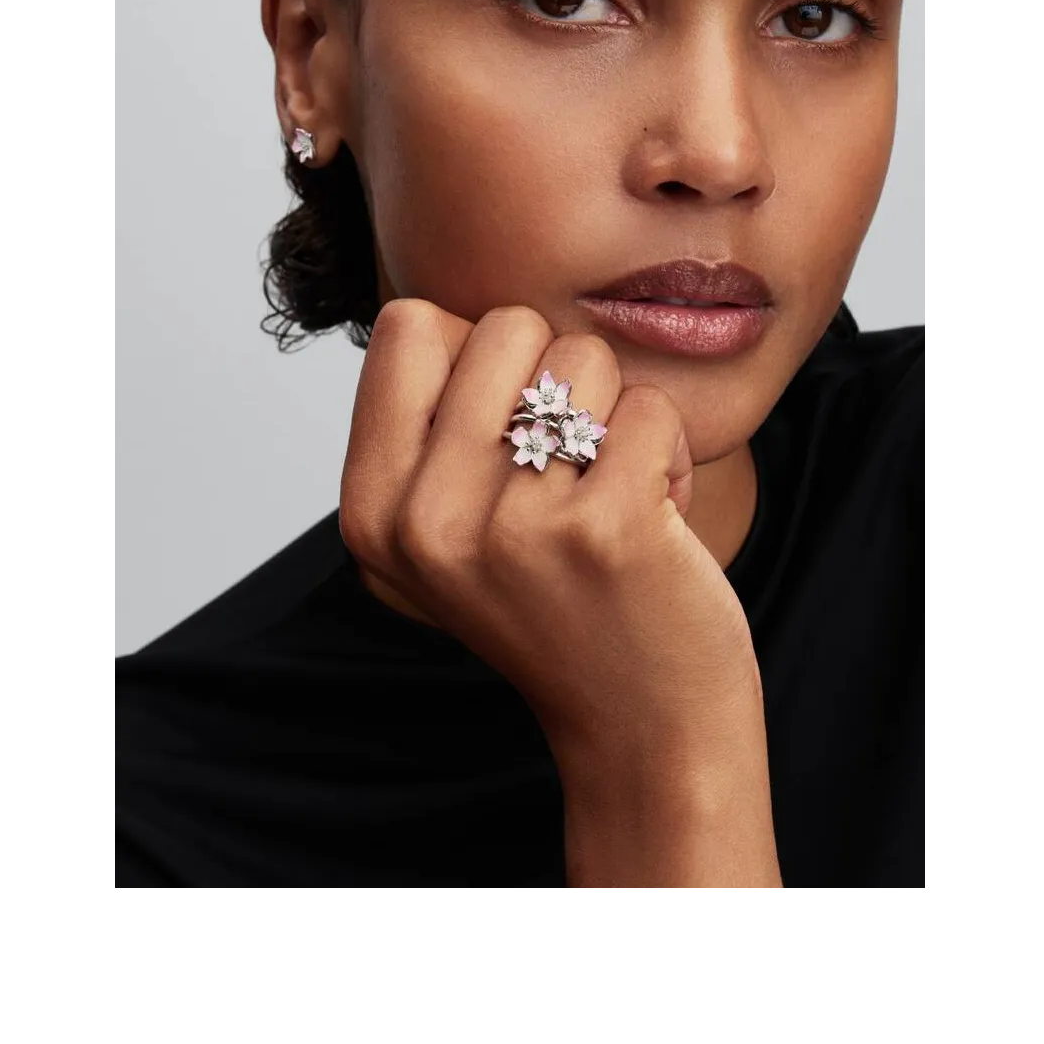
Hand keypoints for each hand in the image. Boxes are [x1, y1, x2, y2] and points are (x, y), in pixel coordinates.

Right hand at [338, 299, 763, 783]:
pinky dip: (672, 453)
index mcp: (371, 509)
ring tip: (610, 494)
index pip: (408, 324)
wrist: (640, 725)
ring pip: (583, 357)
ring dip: (617, 416)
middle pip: (504, 327)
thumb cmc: (554, 601)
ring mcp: (510, 528)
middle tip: (569, 471)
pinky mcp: (602, 530)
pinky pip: (651, 408)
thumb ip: (426, 429)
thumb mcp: (443, 531)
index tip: (503, 436)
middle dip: (558, 380)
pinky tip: (657, 519)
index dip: (477, 359)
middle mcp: (423, 521)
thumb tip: (443, 317)